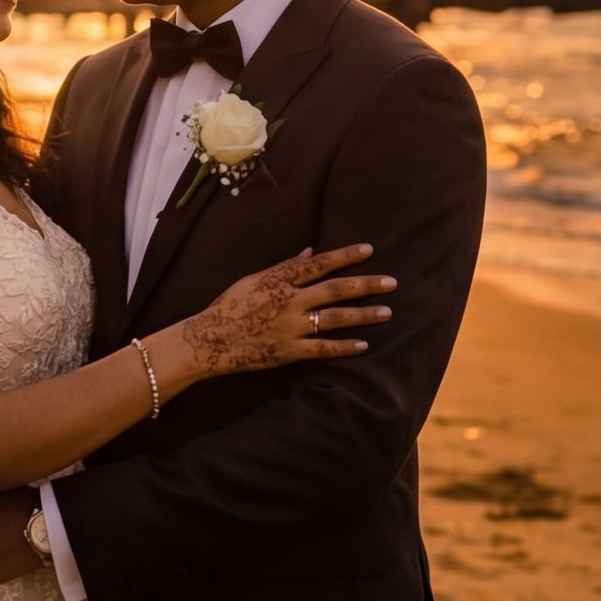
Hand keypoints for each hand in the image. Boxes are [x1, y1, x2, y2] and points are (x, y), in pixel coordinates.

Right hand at [179, 243, 395, 383]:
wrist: (209, 341)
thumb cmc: (229, 306)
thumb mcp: (254, 279)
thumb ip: (285, 267)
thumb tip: (310, 252)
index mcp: (279, 279)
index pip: (320, 263)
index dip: (346, 255)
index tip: (369, 249)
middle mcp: (289, 301)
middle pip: (335, 289)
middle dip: (366, 285)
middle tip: (391, 282)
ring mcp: (291, 327)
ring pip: (335, 318)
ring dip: (363, 315)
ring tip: (387, 312)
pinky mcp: (289, 351)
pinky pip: (322, 348)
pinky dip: (344, 347)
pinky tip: (364, 345)